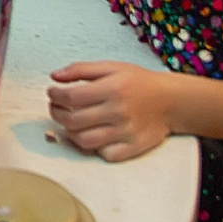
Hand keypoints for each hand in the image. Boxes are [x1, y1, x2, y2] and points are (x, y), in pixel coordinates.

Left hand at [47, 61, 175, 162]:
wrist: (170, 101)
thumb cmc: (138, 82)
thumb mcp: (111, 67)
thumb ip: (81, 69)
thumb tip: (54, 76)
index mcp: (113, 88)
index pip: (71, 97)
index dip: (55, 96)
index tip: (52, 93)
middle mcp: (118, 111)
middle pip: (73, 120)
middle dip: (56, 113)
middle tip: (56, 107)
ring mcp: (126, 132)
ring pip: (84, 140)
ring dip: (69, 132)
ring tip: (69, 122)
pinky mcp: (133, 147)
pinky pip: (104, 154)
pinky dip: (93, 147)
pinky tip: (90, 135)